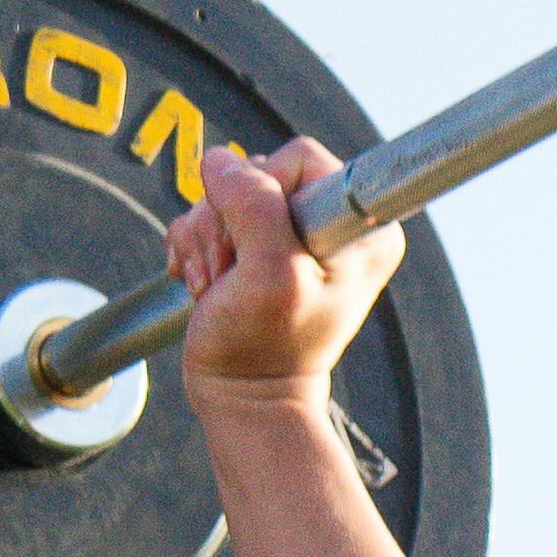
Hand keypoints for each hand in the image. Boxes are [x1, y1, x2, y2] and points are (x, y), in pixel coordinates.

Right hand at [169, 128, 406, 415]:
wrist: (244, 396)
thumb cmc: (266, 348)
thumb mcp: (269, 274)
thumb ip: (253, 205)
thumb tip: (220, 161)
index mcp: (360, 226)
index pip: (299, 160)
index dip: (264, 192)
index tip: (263, 244)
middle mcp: (331, 221)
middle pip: (257, 173)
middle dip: (227, 221)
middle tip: (232, 274)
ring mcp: (291, 231)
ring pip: (226, 193)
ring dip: (207, 238)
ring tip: (219, 286)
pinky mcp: (256, 241)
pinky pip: (209, 212)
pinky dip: (196, 246)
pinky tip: (208, 283)